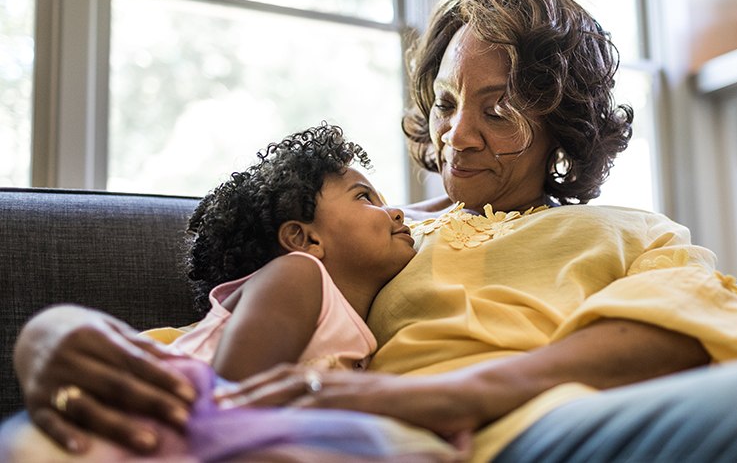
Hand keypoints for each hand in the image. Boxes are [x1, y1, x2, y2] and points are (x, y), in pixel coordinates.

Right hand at [14, 305, 196, 453]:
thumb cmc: (84, 333)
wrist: (33, 333)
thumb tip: (184, 359)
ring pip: (88, 407)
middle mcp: (70, 358)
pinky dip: (65, 435)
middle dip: (152, 403)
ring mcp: (50, 381)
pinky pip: (49, 422)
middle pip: (116, 385)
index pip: (134, 361)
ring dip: (119, 426)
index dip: (163, 379)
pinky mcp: (33, 403)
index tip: (189, 395)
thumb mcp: (112, 329)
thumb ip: (144, 346)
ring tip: (149, 441)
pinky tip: (83, 449)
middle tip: (181, 419)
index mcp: (93, 336)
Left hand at [214, 363, 484, 436]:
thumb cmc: (420, 407)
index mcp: (343, 380)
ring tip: (231, 411)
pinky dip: (295, 412)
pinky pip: (323, 406)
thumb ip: (351, 411)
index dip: (261, 385)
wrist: (455, 398)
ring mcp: (353, 388)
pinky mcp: (364, 401)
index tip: (231, 396)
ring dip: (261, 398)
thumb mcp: (376, 409)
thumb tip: (326, 424)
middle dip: (250, 390)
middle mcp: (342, 379)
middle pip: (286, 379)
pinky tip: (274, 422)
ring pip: (297, 390)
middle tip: (216, 402)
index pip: (293, 377)